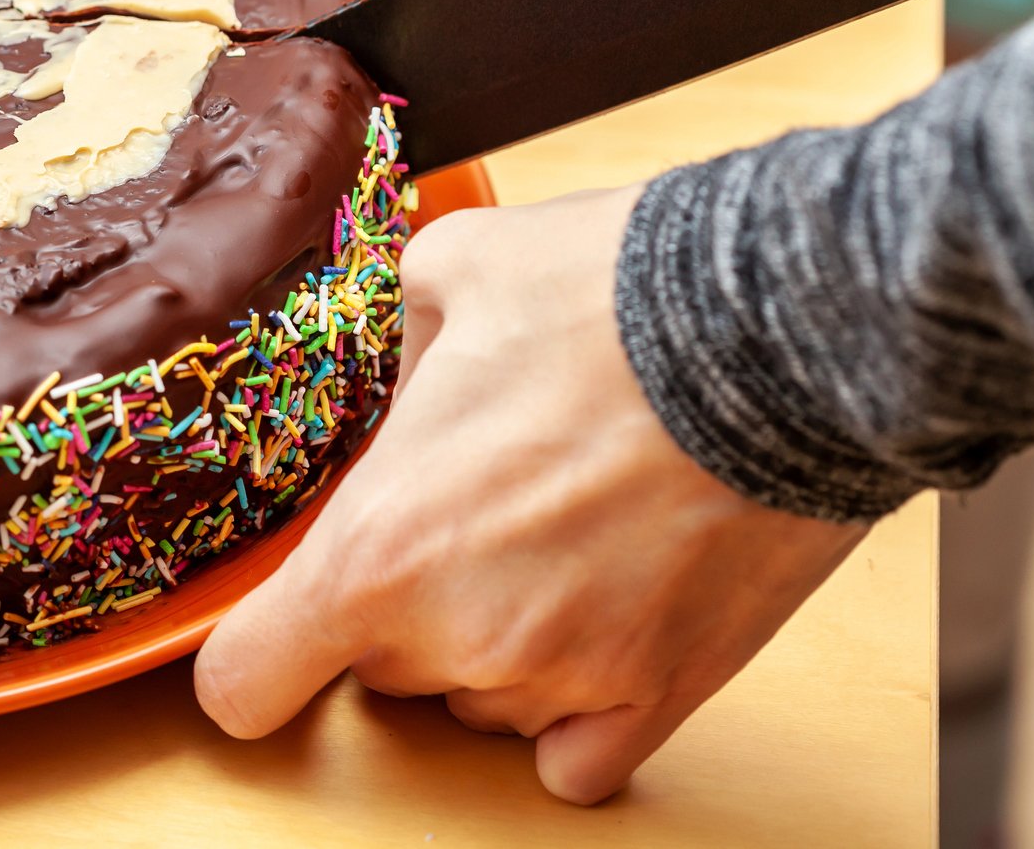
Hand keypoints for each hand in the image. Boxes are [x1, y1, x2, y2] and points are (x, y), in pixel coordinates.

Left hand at [194, 187, 866, 803]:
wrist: (787, 323)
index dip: (248, 660)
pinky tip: (587, 626)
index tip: (270, 632)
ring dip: (489, 642)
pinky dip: (570, 711)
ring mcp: (565, 677)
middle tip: (457, 508)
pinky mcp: (664, 694)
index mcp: (379, 547)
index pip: (246, 685)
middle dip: (396, 603)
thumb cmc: (615, 293)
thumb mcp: (448, 273)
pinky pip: (576, 760)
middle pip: (377, 672)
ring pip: (478, 701)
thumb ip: (391, 350)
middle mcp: (459, 635)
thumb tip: (396, 371)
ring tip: (550, 531)